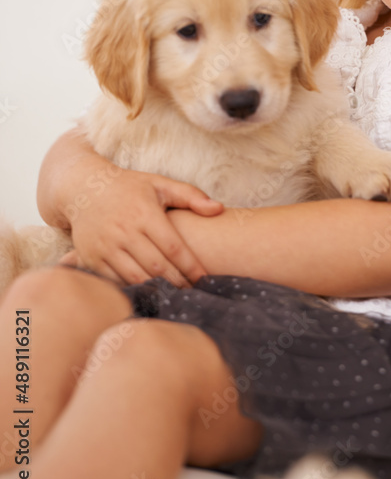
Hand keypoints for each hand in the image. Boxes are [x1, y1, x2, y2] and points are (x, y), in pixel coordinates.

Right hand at [67, 168, 223, 287]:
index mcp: (144, 213)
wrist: (84, 189)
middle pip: (157, 267)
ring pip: (136, 278)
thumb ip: (191, 196)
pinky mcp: (91, 258)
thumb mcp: (160, 184)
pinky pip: (116, 281)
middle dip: (178, 282)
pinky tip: (149, 292)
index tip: (205, 277)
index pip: (173, 247)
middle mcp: (124, 231)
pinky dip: (134, 290)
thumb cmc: (130, 188)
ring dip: (158, 290)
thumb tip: (219, 209)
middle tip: (194, 292)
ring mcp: (106, 246)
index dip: (190, 266)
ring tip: (176, 295)